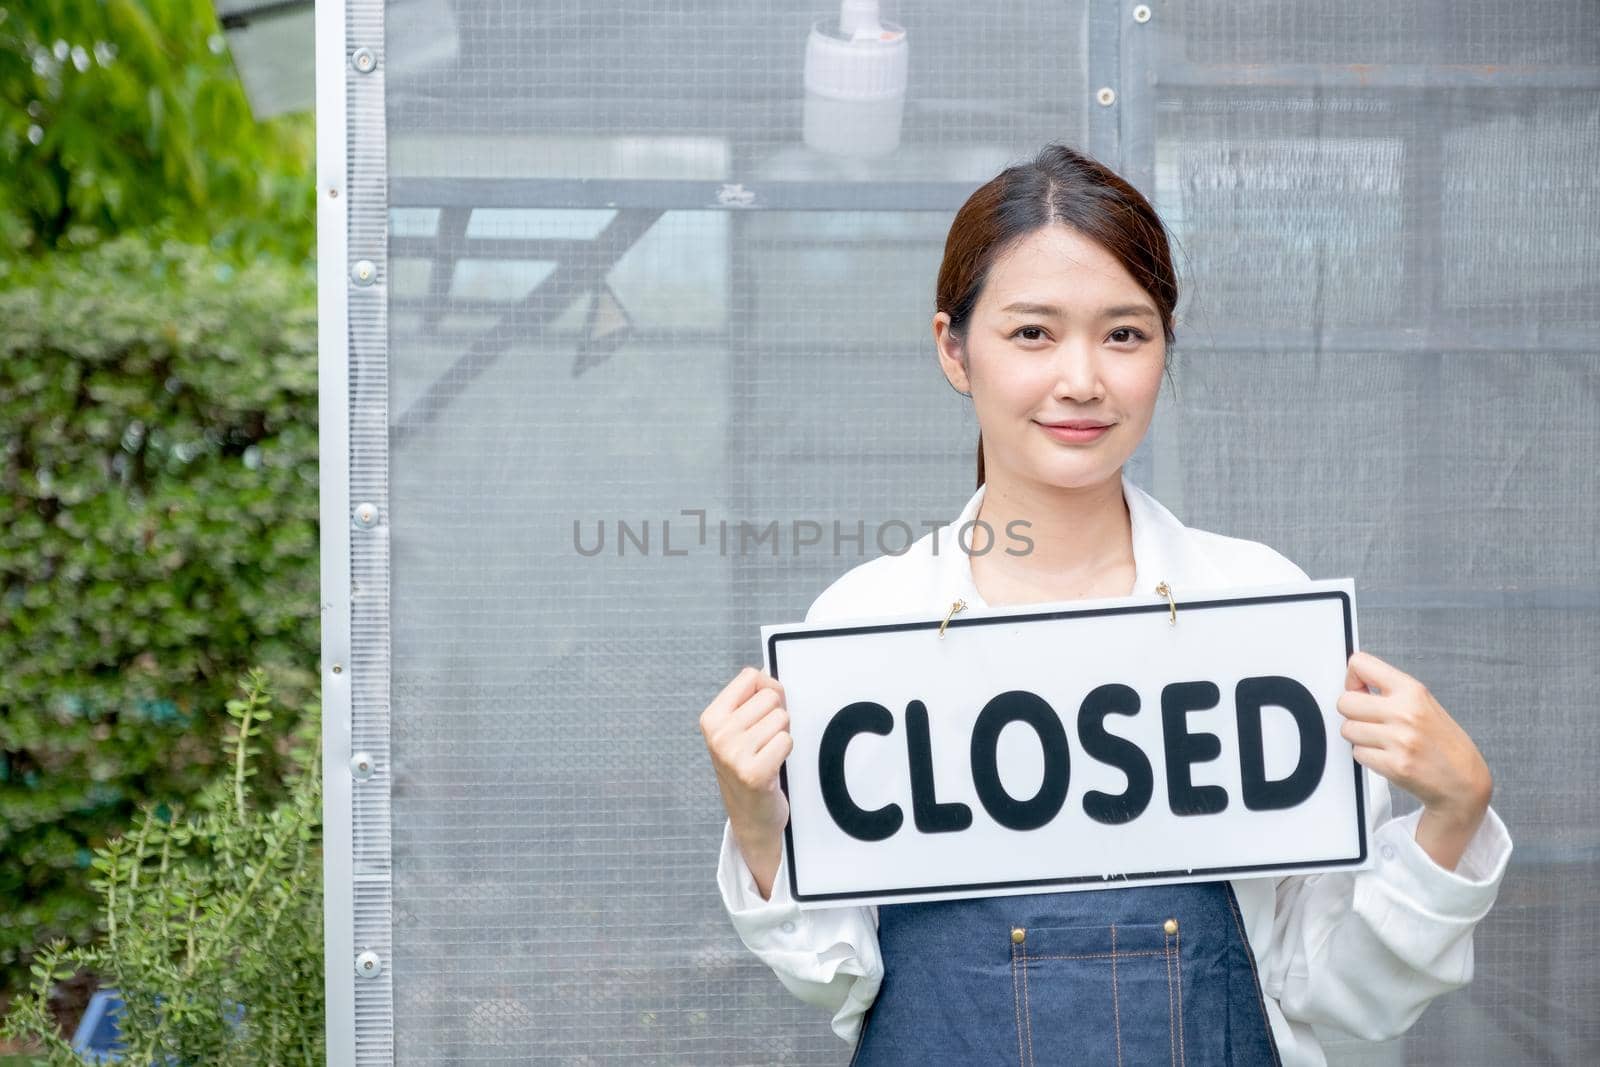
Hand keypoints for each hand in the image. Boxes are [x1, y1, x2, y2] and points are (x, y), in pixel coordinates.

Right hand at [699, 666, 792, 898]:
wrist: (750, 815)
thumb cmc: (749, 763)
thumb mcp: (742, 726)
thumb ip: (756, 696)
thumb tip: (768, 676)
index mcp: (711, 718)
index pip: (750, 676)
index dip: (765, 691)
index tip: (759, 714)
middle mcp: (718, 735)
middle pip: (770, 696)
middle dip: (776, 716)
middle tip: (765, 741)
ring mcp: (734, 754)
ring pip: (781, 718)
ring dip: (781, 735)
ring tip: (768, 753)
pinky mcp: (754, 773)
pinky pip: (786, 741)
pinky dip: (785, 752)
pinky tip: (772, 766)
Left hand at [1337, 650, 1492, 870]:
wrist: (1466, 785)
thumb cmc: (1437, 741)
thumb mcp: (1421, 706)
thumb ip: (1387, 689)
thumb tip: (1346, 675)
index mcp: (1413, 689)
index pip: (1358, 662)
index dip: (1351, 676)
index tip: (1358, 687)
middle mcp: (1406, 711)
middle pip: (1343, 699)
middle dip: (1350, 712)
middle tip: (1371, 725)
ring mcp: (1399, 740)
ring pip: (1346, 728)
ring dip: (1356, 737)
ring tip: (1382, 745)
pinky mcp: (1393, 766)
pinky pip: (1355, 753)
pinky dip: (1363, 757)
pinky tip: (1386, 762)